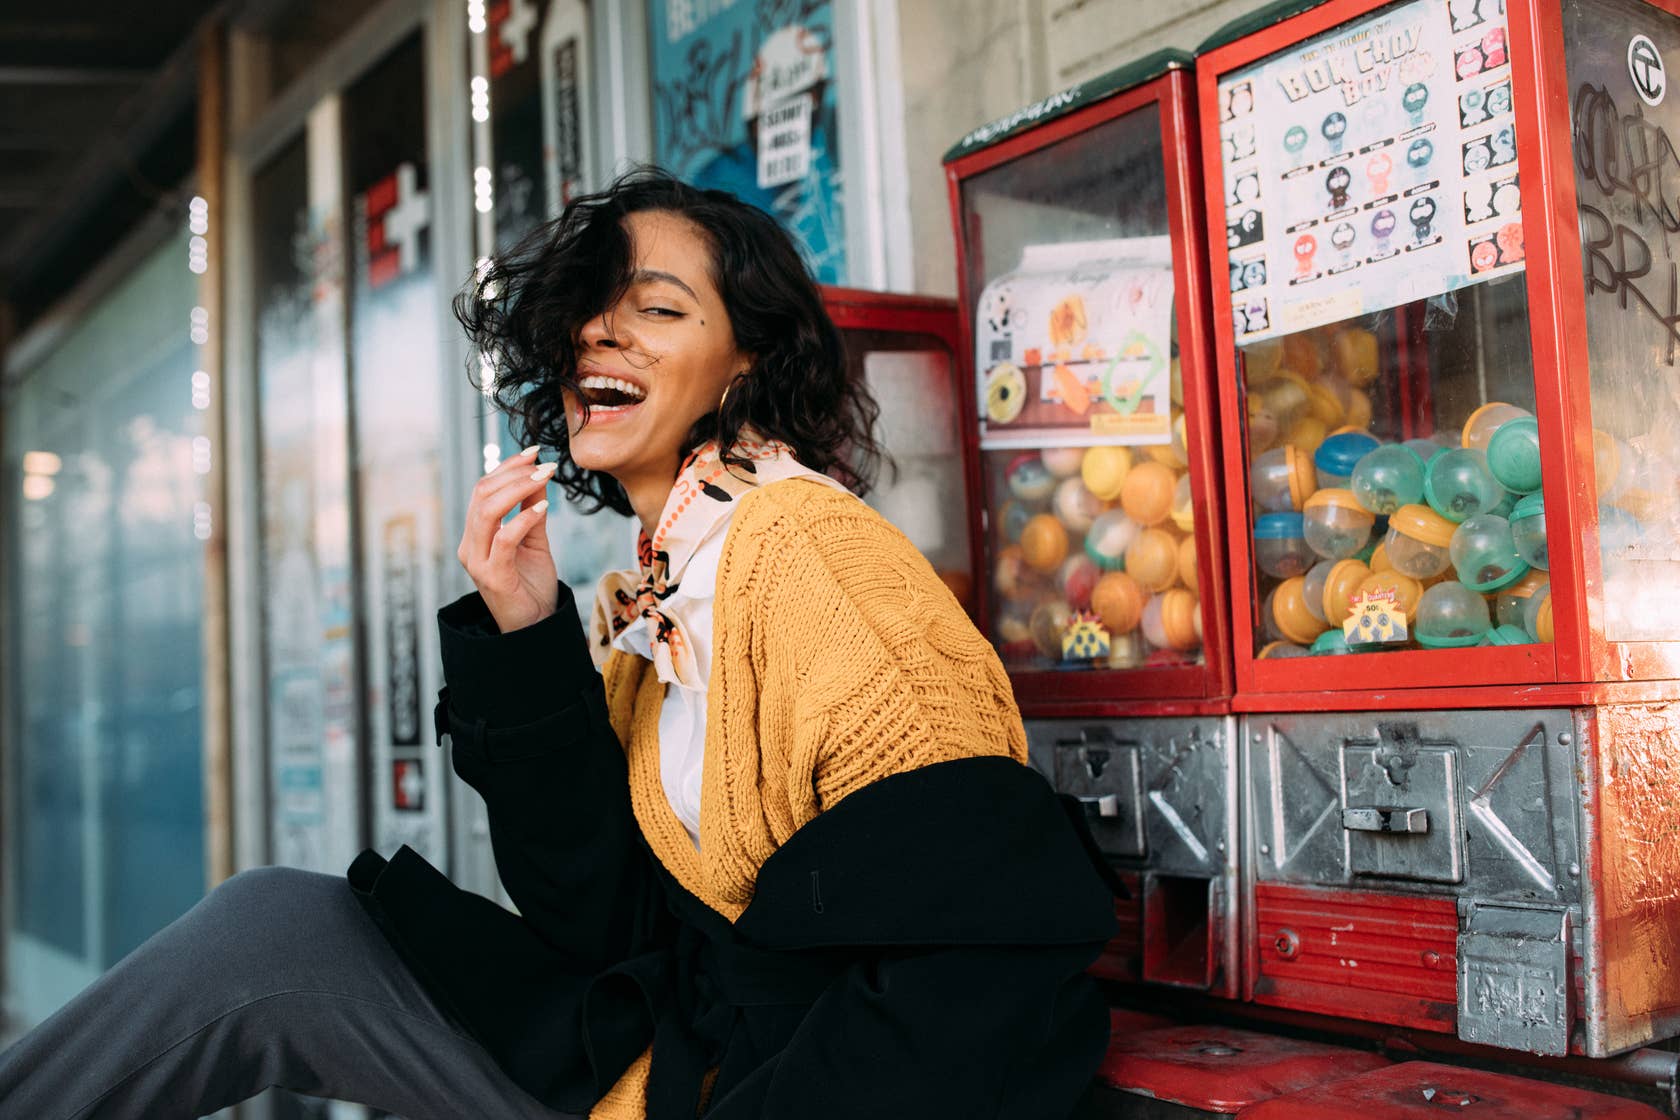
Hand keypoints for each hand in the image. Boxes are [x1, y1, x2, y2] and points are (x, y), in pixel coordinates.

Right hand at [456, 445, 559, 632]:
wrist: (536, 625)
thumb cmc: (532, 584)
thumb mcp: (534, 539)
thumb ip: (532, 509)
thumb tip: (538, 473)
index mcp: (476, 534)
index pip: (483, 490)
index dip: (506, 468)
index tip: (534, 452)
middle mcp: (470, 545)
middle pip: (481, 495)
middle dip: (513, 474)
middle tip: (543, 463)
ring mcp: (477, 562)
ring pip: (486, 512)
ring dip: (517, 489)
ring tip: (544, 477)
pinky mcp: (492, 577)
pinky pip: (503, 540)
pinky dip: (522, 519)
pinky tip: (543, 508)